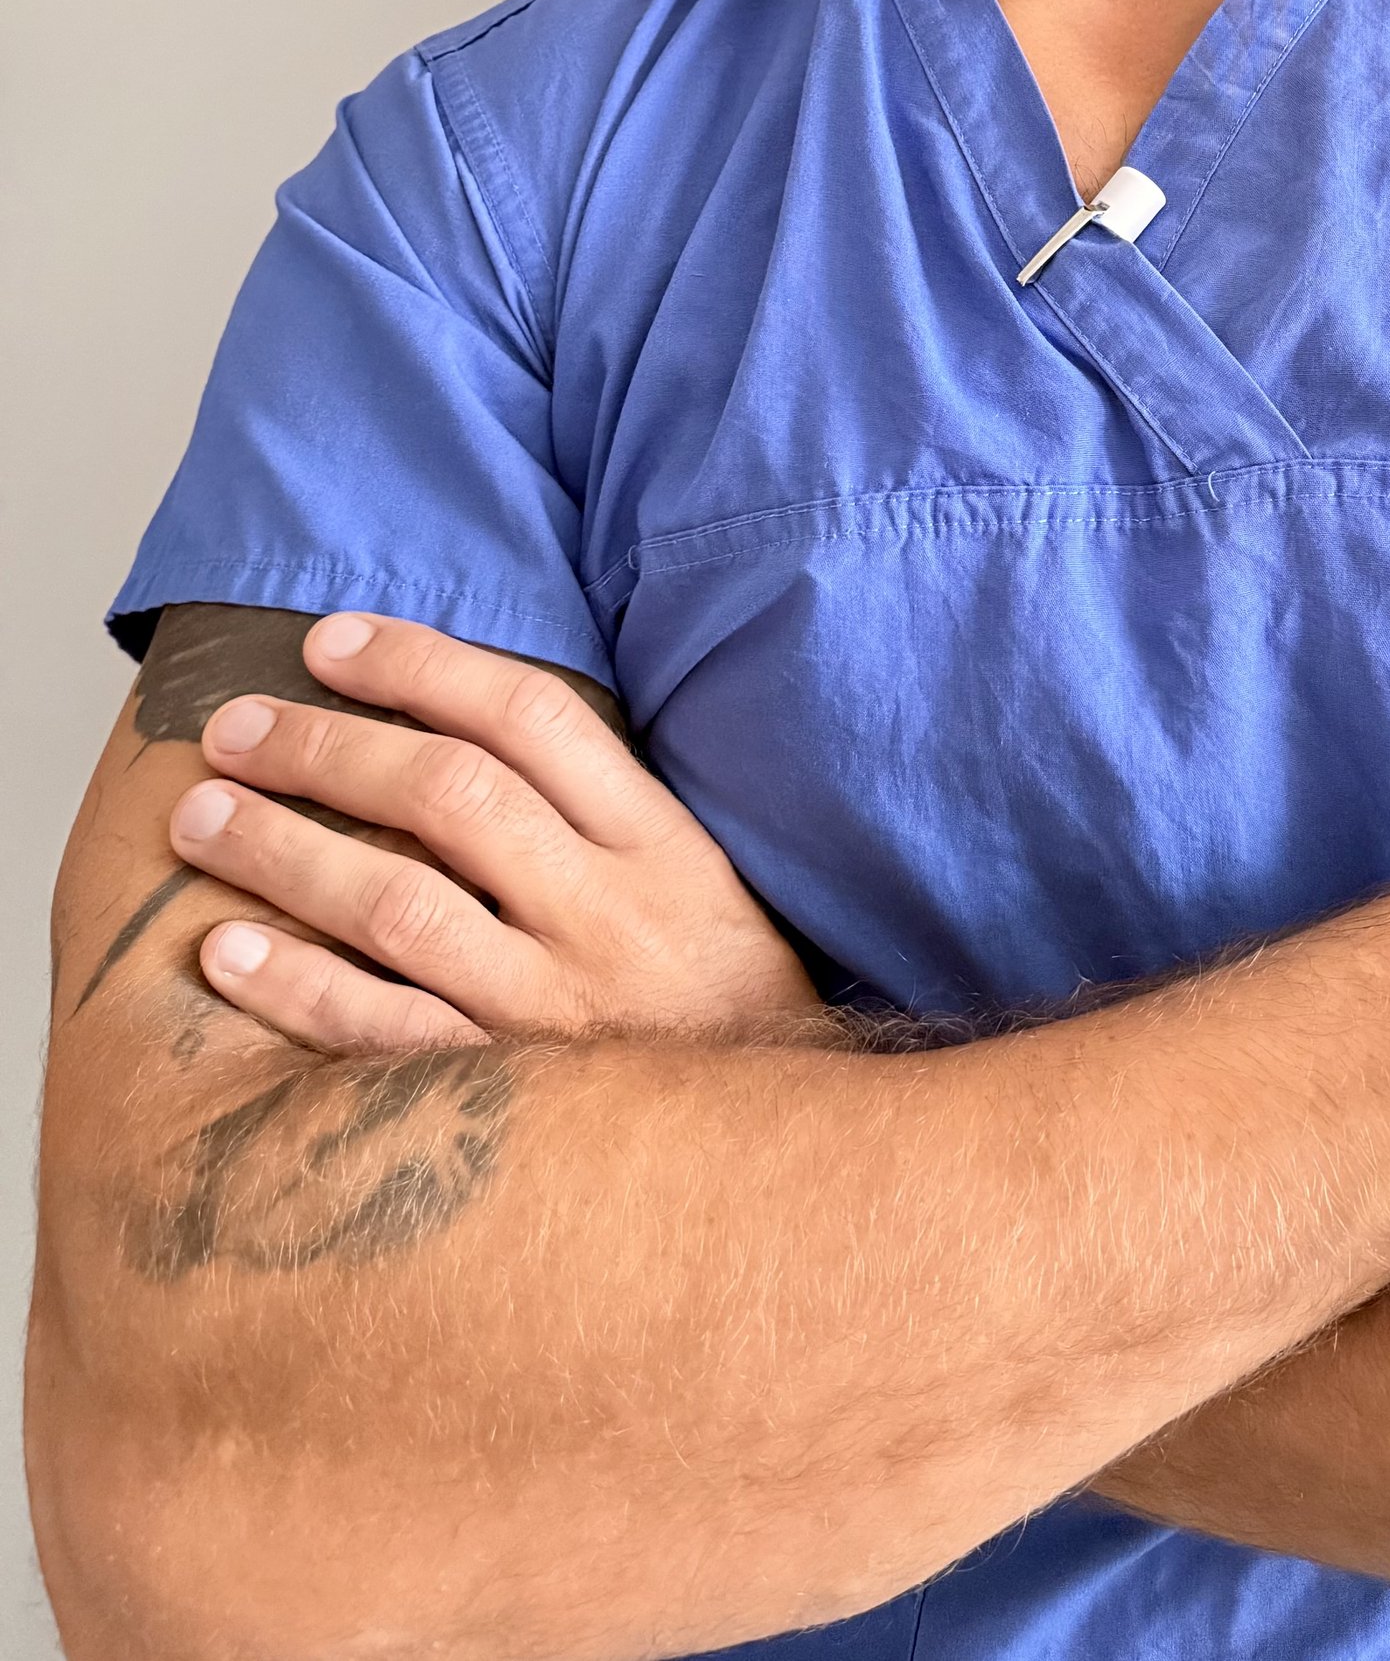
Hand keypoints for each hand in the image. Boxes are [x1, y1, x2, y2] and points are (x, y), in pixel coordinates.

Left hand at [166, 613, 819, 1053]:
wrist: (776, 1157)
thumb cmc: (718, 997)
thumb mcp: (695, 878)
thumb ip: (600, 807)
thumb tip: (463, 717)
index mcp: (660, 843)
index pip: (530, 716)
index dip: (422, 666)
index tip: (329, 643)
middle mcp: (607, 913)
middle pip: (449, 795)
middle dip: (326, 748)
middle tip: (232, 729)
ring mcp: (555, 1010)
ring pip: (400, 905)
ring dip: (286, 852)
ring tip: (203, 818)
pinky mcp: (512, 1101)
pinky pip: (385, 1036)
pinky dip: (298, 989)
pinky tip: (228, 951)